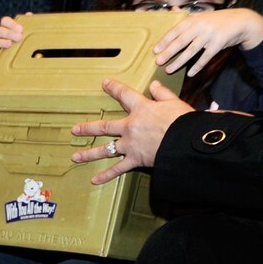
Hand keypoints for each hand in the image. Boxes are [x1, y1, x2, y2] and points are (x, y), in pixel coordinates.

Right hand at [0, 15, 25, 63]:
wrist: (11, 61)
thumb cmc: (18, 45)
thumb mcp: (23, 34)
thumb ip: (26, 24)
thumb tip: (29, 14)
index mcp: (4, 28)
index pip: (5, 21)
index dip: (12, 24)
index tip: (21, 29)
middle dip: (9, 33)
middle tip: (19, 38)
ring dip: (0, 42)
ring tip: (9, 44)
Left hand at [70, 79, 193, 184]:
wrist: (187, 141)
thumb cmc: (183, 120)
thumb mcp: (174, 101)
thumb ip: (162, 93)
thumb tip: (153, 84)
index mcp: (141, 109)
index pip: (125, 95)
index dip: (114, 88)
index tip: (104, 83)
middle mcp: (131, 126)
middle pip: (105, 127)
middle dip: (88, 128)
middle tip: (75, 130)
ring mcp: (131, 144)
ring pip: (106, 149)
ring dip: (89, 154)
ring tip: (75, 156)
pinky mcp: (135, 159)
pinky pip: (118, 169)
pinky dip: (106, 175)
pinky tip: (94, 180)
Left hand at [153, 8, 262, 75]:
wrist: (241, 21)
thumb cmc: (216, 21)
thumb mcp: (202, 16)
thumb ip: (187, 18)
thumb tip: (172, 9)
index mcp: (194, 19)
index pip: (176, 30)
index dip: (165, 40)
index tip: (155, 50)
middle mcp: (201, 26)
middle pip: (181, 41)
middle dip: (169, 52)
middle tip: (158, 62)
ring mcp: (210, 35)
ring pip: (192, 50)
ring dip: (179, 61)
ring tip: (169, 70)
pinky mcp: (219, 43)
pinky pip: (206, 57)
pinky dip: (198, 66)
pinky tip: (190, 73)